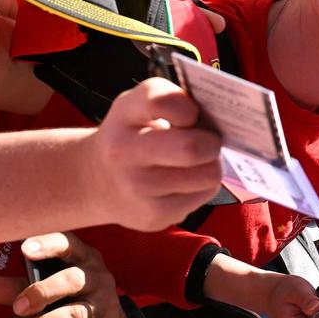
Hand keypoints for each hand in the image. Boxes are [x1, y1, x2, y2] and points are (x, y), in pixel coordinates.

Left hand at [0, 232, 136, 317]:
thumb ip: (18, 285)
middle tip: (18, 306)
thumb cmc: (68, 298)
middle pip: (72, 279)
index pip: (67, 243)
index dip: (47, 245)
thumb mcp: (46, 284)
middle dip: (43, 291)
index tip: (25, 250)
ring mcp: (105, 303)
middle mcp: (97, 276)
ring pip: (77, 311)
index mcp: (82, 257)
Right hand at [81, 77, 223, 230]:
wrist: (95, 181)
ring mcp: (136, 188)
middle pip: (192, 148)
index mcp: (126, 113)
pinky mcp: (153, 216)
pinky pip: (204, 195)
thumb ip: (176, 101)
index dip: (190, 108)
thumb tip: (223, 119)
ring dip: (211, 165)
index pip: (164, 102)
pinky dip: (203, 186)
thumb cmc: (133, 134)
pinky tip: (185, 181)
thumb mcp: (141, 106)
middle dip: (211, 143)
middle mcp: (124, 151)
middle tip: (208, 142)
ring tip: (196, 162)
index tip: (191, 115)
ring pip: (207, 175)